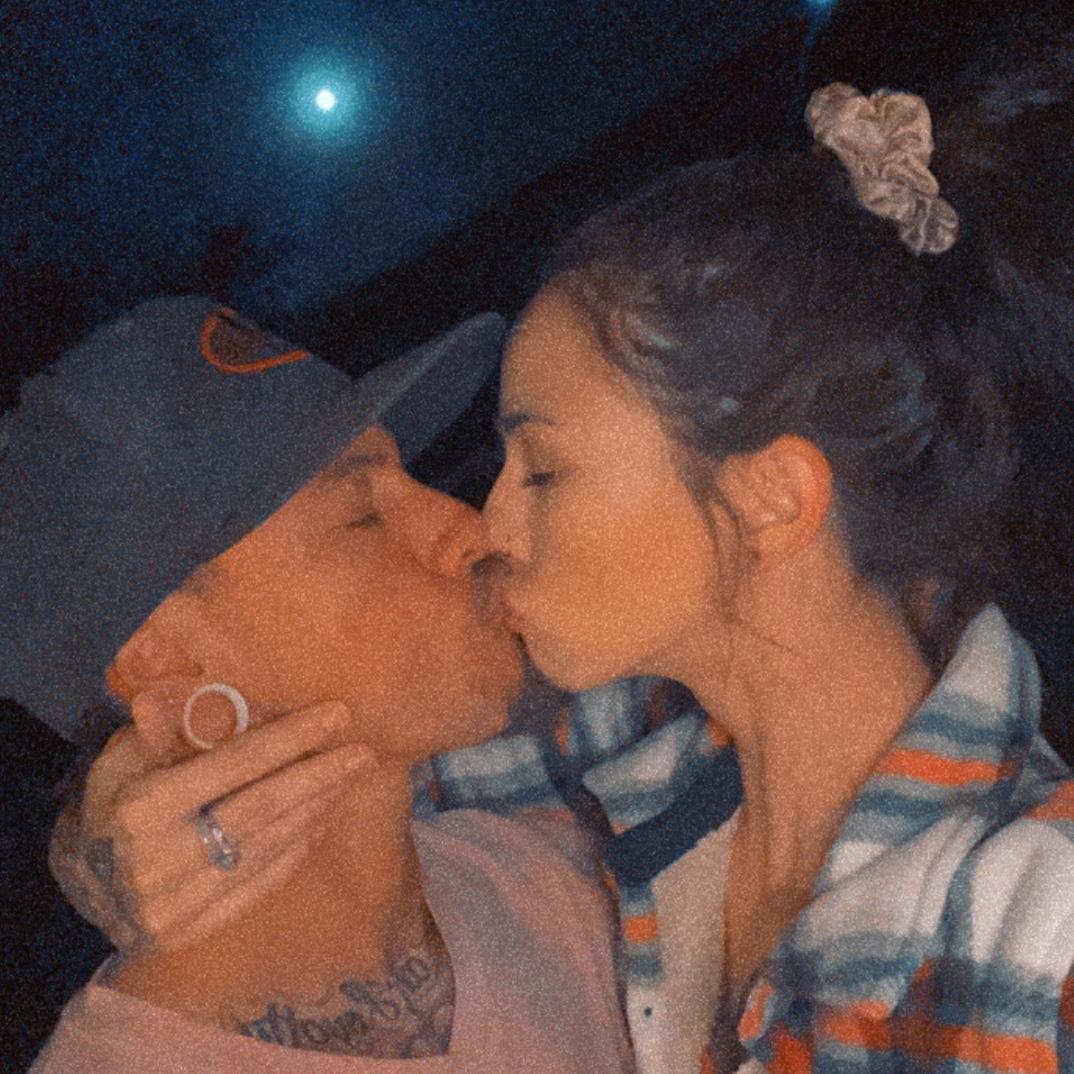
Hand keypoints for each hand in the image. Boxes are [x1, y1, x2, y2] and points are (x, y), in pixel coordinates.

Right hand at [48, 682, 371, 955]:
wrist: (86, 891)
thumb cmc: (111, 808)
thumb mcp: (117, 765)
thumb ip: (152, 735)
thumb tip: (159, 697)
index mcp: (144, 809)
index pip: (232, 766)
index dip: (288, 739)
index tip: (334, 715)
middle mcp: (163, 860)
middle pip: (261, 810)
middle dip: (318, 777)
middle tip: (361, 752)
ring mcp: (179, 902)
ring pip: (267, 848)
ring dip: (316, 810)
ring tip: (348, 778)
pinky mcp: (194, 931)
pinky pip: (260, 884)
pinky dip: (296, 849)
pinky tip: (321, 818)